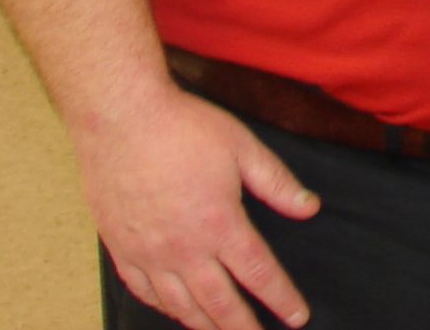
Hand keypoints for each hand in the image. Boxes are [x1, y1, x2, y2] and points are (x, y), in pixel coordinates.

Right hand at [78, 83, 317, 329]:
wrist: (121, 120)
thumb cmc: (185, 128)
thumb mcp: (244, 148)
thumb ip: (277, 184)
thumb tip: (309, 208)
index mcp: (220, 224)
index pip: (259, 273)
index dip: (281, 299)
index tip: (297, 318)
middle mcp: (183, 248)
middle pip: (219, 302)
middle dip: (243, 327)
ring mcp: (147, 253)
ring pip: (180, 305)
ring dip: (204, 325)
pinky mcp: (120, 248)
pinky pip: (143, 291)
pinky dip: (164, 307)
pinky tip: (176, 311)